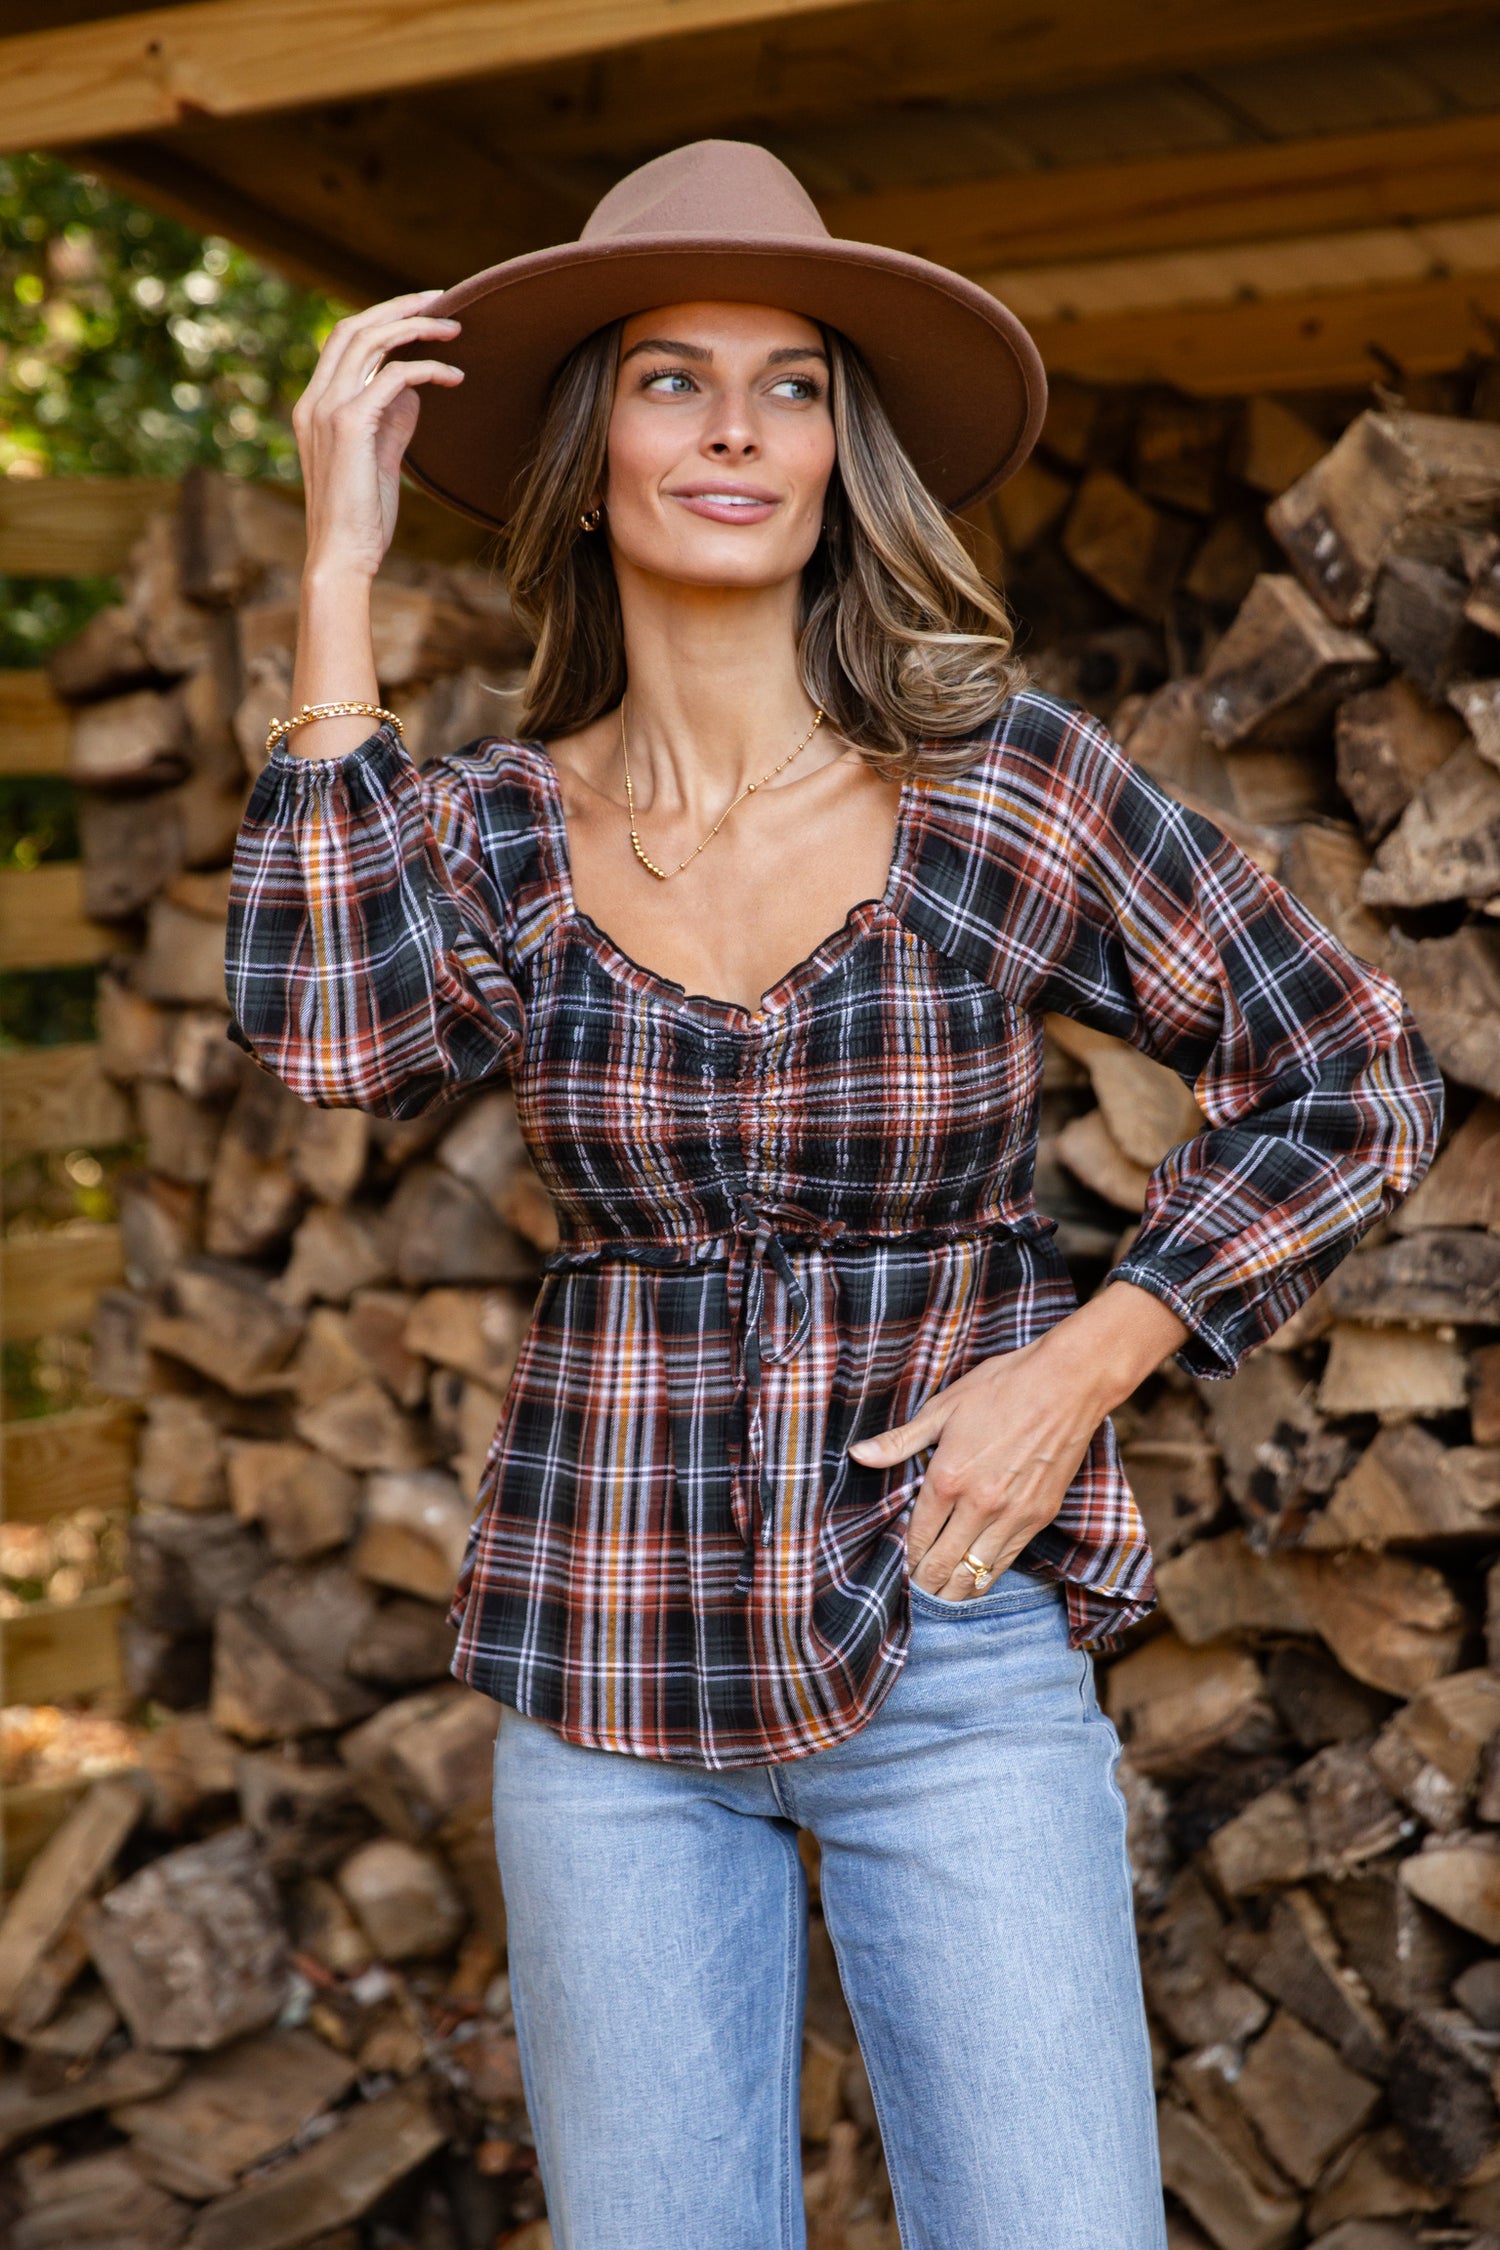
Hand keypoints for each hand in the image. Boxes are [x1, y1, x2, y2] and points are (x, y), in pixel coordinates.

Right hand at [292, 291, 465, 580]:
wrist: (342, 557)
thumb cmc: (362, 519)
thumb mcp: (378, 460)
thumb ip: (391, 421)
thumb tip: (414, 389)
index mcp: (314, 406)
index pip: (343, 341)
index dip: (382, 318)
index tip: (421, 311)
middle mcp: (314, 401)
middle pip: (354, 327)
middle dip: (399, 306)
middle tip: (443, 299)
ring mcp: (327, 410)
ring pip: (371, 341)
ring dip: (417, 327)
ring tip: (455, 329)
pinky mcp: (350, 425)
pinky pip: (393, 376)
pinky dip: (427, 368)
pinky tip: (454, 377)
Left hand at [846, 1278, 1188, 1599]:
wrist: (1067, 1384)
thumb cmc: (1002, 1388)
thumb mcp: (944, 1408)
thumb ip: (900, 1440)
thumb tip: (858, 1455)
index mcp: (949, 1477)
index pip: (918, 1535)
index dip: (906, 1556)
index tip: (901, 1566)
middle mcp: (979, 1505)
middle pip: (942, 1564)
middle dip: (924, 1581)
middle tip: (915, 1587)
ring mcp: (1012, 1515)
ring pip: (974, 1573)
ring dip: (952, 1589)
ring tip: (939, 1593)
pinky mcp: (1039, 1517)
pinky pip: (1006, 1562)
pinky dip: (985, 1578)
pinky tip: (973, 1581)